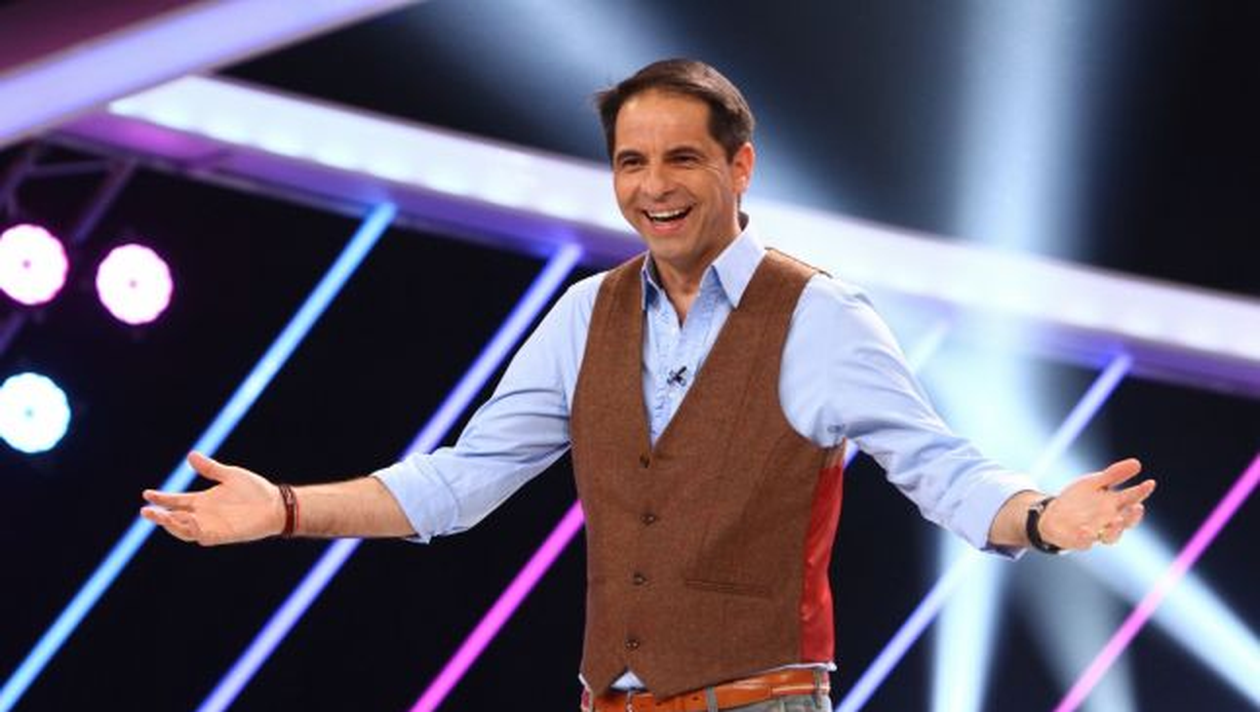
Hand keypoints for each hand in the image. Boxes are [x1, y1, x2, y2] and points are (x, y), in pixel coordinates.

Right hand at [141, 452, 283, 544]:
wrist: (276, 504)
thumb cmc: (255, 490)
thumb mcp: (230, 475)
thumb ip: (210, 468)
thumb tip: (191, 456)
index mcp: (202, 501)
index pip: (176, 501)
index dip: (161, 499)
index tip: (146, 494)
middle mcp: (203, 515)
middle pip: (174, 518)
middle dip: (159, 516)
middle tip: (145, 511)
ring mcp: (212, 526)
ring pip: (183, 530)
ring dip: (171, 525)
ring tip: (161, 516)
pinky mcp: (223, 535)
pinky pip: (203, 536)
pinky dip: (194, 530)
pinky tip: (190, 520)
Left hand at [1040, 458, 1155, 549]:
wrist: (1052, 516)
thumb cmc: (1079, 500)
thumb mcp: (1094, 483)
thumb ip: (1114, 475)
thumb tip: (1137, 462)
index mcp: (1114, 506)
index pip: (1132, 499)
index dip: (1141, 492)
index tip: (1149, 482)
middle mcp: (1108, 521)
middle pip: (1126, 522)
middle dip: (1133, 516)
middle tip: (1137, 507)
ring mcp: (1095, 532)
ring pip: (1110, 536)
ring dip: (1115, 529)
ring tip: (1117, 519)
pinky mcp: (1078, 540)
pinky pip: (1084, 542)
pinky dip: (1086, 538)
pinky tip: (1086, 530)